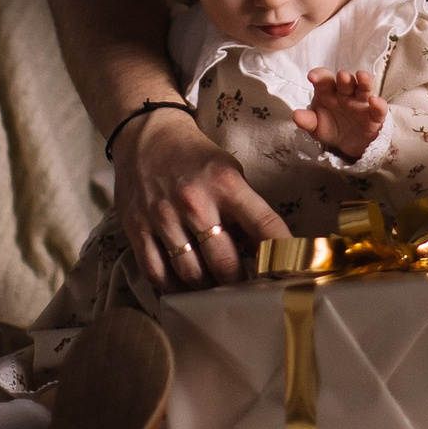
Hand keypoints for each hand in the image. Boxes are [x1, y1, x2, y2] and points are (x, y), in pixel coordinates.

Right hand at [115, 108, 287, 291]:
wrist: (147, 137)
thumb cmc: (197, 159)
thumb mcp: (231, 175)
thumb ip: (247, 214)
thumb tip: (269, 255)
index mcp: (226, 184)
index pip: (264, 226)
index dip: (281, 255)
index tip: (291, 275)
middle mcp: (195, 202)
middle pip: (224, 263)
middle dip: (239, 283)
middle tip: (247, 292)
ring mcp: (163, 217)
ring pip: (192, 273)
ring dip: (208, 289)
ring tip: (218, 291)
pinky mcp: (137, 228)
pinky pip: (157, 272)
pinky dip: (173, 288)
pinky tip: (185, 289)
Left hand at [294, 68, 385, 159]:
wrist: (348, 145)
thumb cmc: (330, 128)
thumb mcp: (316, 127)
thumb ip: (307, 120)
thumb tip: (296, 115)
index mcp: (328, 92)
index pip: (324, 80)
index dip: (319, 75)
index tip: (312, 77)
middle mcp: (346, 93)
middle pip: (346, 81)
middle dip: (344, 78)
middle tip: (342, 76)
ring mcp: (361, 102)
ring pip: (364, 88)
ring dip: (364, 81)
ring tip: (362, 76)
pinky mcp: (375, 115)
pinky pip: (379, 108)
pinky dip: (379, 104)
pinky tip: (375, 101)